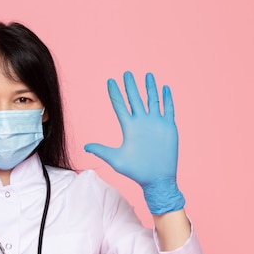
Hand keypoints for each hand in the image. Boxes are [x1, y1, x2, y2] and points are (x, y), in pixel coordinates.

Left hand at [84, 71, 184, 213]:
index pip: (120, 105)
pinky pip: (168, 109)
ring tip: (148, 75)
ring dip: (150, 88)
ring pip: (152, 100)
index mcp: (129, 127)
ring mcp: (155, 124)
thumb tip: (85, 146)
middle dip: (131, 86)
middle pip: (135, 99)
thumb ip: (101, 150)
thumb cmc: (136, 171)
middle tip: (127, 73)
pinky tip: (165, 88)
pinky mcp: (168, 127)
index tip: (110, 81)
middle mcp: (142, 122)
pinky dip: (167, 98)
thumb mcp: (116, 159)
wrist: (156, 179)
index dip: (115, 93)